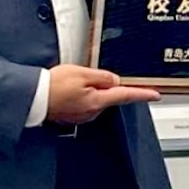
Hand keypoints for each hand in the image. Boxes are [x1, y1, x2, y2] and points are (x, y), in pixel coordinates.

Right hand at [45, 63, 160, 124]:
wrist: (32, 98)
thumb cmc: (53, 85)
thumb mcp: (81, 73)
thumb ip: (102, 77)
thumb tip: (115, 81)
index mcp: (97, 101)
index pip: (125, 96)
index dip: (142, 94)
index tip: (156, 94)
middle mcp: (92, 112)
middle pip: (109, 95)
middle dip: (105, 84)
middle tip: (87, 74)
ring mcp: (83, 116)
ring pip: (97, 98)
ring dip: (92, 89)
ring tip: (74, 80)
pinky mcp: (74, 116)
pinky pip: (85, 102)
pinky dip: (83, 94)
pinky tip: (71, 88)